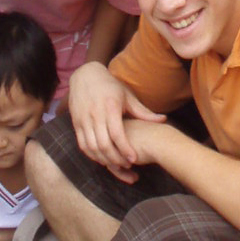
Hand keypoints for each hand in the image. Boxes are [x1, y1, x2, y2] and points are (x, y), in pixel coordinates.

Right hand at [68, 62, 162, 178]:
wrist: (85, 75)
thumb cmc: (110, 86)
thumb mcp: (128, 96)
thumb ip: (143, 112)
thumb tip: (164, 120)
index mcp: (110, 107)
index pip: (117, 133)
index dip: (125, 149)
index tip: (133, 159)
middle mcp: (95, 114)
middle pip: (104, 144)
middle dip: (115, 158)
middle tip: (126, 165)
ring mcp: (83, 119)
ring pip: (92, 147)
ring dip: (103, 159)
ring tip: (116, 164)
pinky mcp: (76, 123)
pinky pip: (82, 144)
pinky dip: (91, 154)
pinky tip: (101, 158)